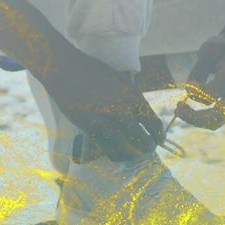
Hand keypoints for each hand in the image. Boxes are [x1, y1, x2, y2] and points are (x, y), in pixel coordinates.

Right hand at [41, 48, 164, 161]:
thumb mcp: (120, 82)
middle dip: (148, 147)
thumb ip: (132, 99)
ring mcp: (105, 122)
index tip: (158, 139)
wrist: (66, 70)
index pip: (154, 124)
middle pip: (143, 140)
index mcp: (133, 97)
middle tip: (148, 149)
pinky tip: (117, 151)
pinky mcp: (89, 129)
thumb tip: (142, 116)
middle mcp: (122, 111)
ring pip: (126, 149)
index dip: (158, 135)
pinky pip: (107, 149)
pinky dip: (116, 153)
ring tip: (134, 153)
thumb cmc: (94, 72)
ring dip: (133, 154)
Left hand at [176, 17, 224, 129]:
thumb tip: (190, 93)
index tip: (186, 87)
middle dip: (194, 117)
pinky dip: (204, 117)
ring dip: (197, 120)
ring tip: (181, 110)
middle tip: (177, 110)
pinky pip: (220, 118)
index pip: (211, 94)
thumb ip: (199, 70)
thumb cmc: (221, 47)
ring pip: (218, 121)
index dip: (194, 94)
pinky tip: (193, 108)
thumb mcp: (208, 50)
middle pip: (217, 116)